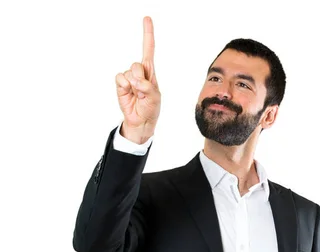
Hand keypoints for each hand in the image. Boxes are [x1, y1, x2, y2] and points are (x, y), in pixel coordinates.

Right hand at [115, 16, 160, 140]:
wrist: (141, 120)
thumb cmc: (150, 108)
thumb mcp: (155, 98)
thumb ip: (148, 87)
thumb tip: (136, 80)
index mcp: (150, 72)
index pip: (149, 49)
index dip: (147, 34)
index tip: (147, 18)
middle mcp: (139, 72)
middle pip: (137, 64)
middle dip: (140, 77)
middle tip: (142, 91)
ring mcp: (129, 77)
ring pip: (129, 72)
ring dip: (134, 85)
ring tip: (137, 95)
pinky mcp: (120, 84)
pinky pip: (120, 78)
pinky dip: (124, 86)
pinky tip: (128, 93)